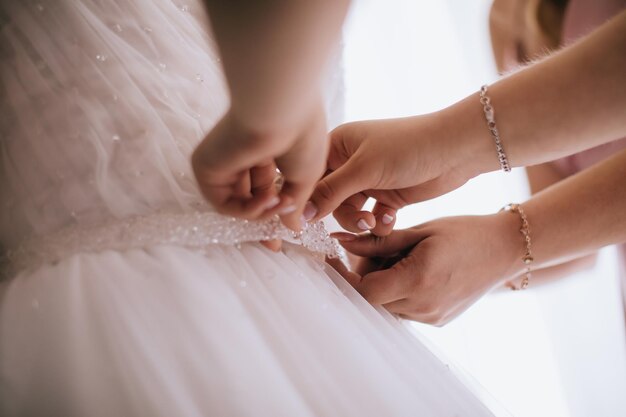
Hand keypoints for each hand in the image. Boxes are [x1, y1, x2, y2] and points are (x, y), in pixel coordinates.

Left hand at [192, 105, 328, 230]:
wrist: (282, 109)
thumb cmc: (302, 135)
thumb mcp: (305, 177)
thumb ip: (295, 205)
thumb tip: (295, 228)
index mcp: (265, 148)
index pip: (263, 187)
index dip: (275, 212)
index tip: (284, 235)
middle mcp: (240, 153)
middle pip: (246, 199)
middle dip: (262, 222)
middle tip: (274, 245)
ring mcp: (221, 159)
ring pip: (235, 204)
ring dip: (260, 213)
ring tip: (280, 204)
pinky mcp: (206, 166)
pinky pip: (224, 203)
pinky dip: (246, 209)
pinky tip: (266, 200)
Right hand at [306, 114, 481, 235]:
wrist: (455, 149)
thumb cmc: (408, 147)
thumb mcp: (364, 169)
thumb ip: (330, 192)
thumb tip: (300, 214)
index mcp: (337, 145)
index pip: (309, 176)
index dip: (305, 200)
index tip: (302, 224)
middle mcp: (349, 162)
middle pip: (328, 199)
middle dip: (344, 214)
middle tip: (362, 222)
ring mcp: (368, 179)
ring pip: (349, 212)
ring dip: (362, 222)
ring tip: (377, 223)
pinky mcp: (387, 194)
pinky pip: (371, 217)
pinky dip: (380, 222)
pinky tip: (392, 219)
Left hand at [330, 213, 524, 324]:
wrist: (504, 250)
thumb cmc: (463, 232)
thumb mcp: (419, 231)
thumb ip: (378, 241)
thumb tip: (340, 241)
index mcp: (419, 280)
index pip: (364, 292)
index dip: (343, 277)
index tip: (332, 260)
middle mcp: (424, 306)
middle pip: (372, 300)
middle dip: (363, 276)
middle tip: (373, 250)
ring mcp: (431, 317)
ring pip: (386, 306)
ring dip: (380, 284)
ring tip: (397, 258)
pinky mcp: (437, 320)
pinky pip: (403, 309)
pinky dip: (396, 291)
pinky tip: (410, 270)